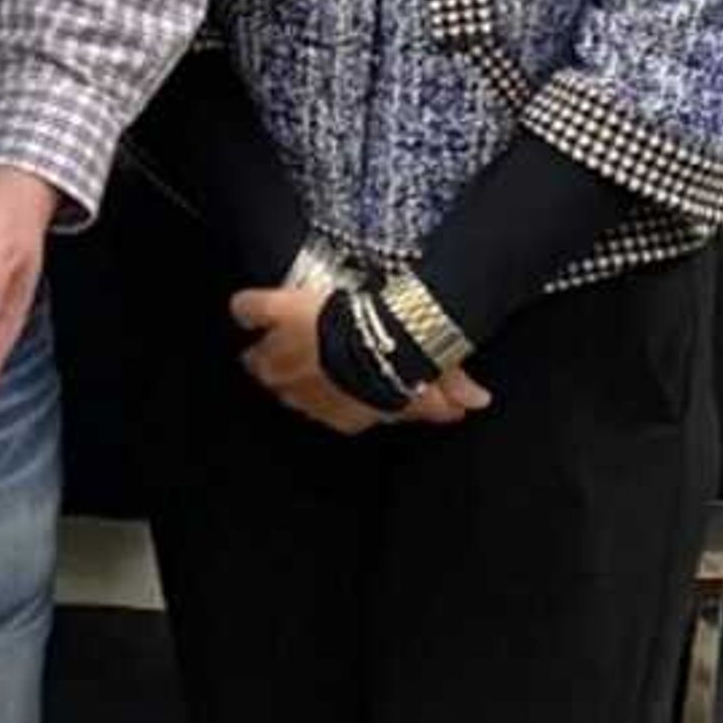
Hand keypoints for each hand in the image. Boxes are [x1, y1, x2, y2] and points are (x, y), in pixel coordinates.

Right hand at [229, 286, 494, 436]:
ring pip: (257, 360)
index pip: (332, 413)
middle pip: (284, 389)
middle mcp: (305, 390)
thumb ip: (442, 395)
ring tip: (271, 337)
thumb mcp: (430, 380)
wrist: (379, 339)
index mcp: (345, 410)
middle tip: (306, 355)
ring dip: (267, 351)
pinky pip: (247, 311)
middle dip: (294, 375)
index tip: (343, 383)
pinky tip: (248, 309)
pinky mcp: (273, 315)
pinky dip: (248, 309)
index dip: (335, 397)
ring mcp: (281, 356)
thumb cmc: (402, 366)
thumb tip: (475, 403)